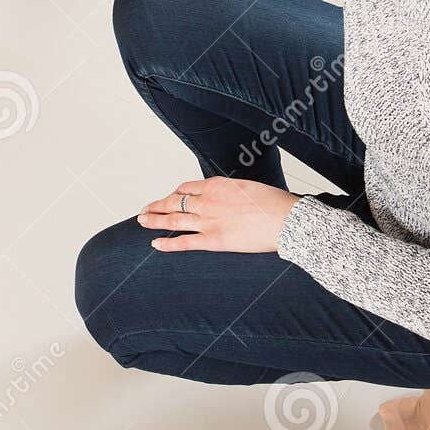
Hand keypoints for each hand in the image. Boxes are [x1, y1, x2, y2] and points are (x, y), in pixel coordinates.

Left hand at [137, 177, 299, 253]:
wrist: (287, 219)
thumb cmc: (275, 204)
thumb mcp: (249, 187)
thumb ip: (233, 192)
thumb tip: (230, 198)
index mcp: (217, 185)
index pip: (186, 187)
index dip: (174, 194)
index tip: (169, 198)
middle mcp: (208, 200)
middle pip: (174, 202)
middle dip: (157, 205)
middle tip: (145, 209)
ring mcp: (209, 220)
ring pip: (173, 220)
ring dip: (154, 220)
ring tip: (142, 221)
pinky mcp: (214, 240)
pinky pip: (184, 242)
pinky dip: (167, 244)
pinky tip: (155, 244)